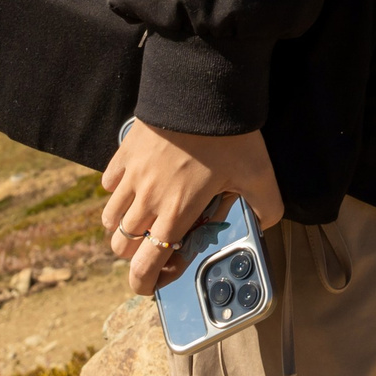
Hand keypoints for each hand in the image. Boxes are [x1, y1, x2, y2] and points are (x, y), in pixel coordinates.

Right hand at [101, 121, 285, 296]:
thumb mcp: (259, 174)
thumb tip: (266, 225)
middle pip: (121, 247)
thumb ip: (266, 206)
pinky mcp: (123, 154)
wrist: (201, 90)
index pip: (144, 267)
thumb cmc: (230, 136)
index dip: (143, 285)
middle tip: (157, 245)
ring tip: (145, 219)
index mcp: (175, 214)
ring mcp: (131, 177)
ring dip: (123, 227)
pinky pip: (109, 185)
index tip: (152, 285)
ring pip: (110, 219)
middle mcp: (146, 201)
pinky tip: (138, 184)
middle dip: (136, 255)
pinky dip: (117, 192)